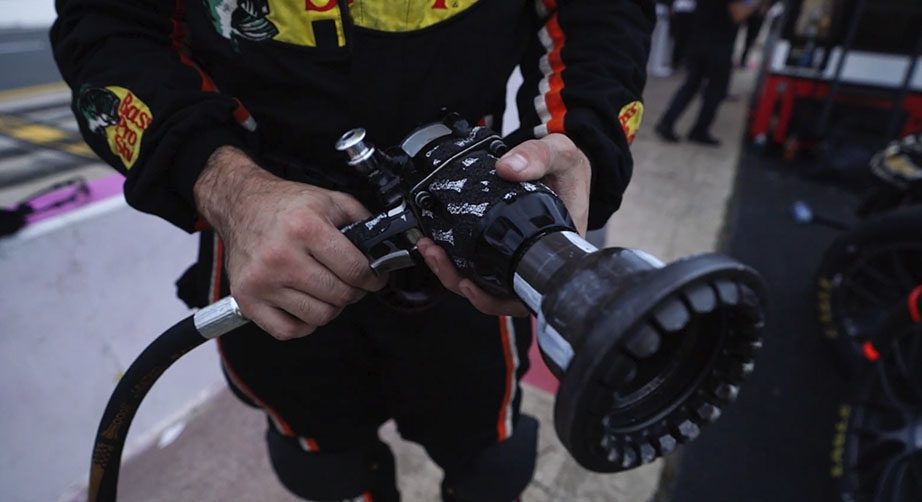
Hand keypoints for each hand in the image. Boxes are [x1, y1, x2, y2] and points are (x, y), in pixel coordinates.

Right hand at [194, 146, 386, 339]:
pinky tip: (304, 302)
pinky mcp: (248, 300)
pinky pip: (289, 330)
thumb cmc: (285, 206)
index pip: (355, 270)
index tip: (374, 277)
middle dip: (354, 291)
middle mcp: (281, 256)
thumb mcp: (330, 200)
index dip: (374, 278)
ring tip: (326, 288)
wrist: (241, 205)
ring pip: (319, 316)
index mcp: (305, 228)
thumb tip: (385, 250)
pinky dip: (304, 323)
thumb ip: (362, 222)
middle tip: (350, 281)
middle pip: (340, 296)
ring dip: (330, 306)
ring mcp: (262, 281)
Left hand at [419, 133, 591, 316]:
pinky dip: (456, 261)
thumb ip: (538, 156)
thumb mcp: (560, 154)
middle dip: (462, 284)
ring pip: (484, 283)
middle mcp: (535, 259)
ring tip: (431, 250)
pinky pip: (479, 266)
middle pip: (497, 293)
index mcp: (554, 248)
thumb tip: (508, 168)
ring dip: (452, 273)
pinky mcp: (503, 247)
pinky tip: (437, 245)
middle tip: (437, 257)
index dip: (495, 299)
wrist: (564, 165)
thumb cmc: (569, 169)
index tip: (469, 285)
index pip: (526, 290)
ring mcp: (517, 256)